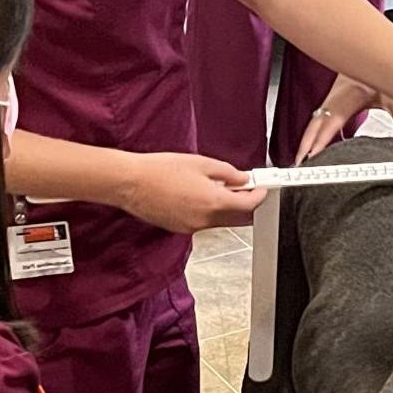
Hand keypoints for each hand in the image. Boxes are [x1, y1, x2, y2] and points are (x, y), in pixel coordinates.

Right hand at [121, 153, 264, 232]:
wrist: (131, 183)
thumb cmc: (160, 170)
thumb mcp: (201, 163)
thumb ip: (227, 173)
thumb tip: (242, 178)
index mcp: (213, 202)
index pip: (248, 205)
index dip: (259, 196)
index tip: (261, 188)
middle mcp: (204, 220)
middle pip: (238, 218)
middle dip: (246, 205)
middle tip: (245, 188)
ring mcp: (191, 227)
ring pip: (220, 221)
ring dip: (226, 208)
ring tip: (217, 187)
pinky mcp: (180, 229)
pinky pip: (202, 222)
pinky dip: (208, 212)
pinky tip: (198, 196)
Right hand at [296, 74, 392, 160]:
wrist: (379, 56)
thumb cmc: (384, 73)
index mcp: (350, 95)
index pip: (332, 120)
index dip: (321, 138)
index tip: (312, 153)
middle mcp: (337, 97)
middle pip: (316, 123)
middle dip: (306, 144)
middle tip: (299, 165)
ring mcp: (332, 99)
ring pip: (314, 122)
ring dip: (307, 141)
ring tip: (301, 161)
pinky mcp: (332, 102)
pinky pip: (319, 120)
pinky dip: (314, 134)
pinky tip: (314, 148)